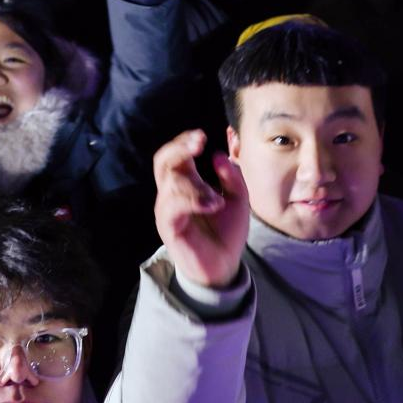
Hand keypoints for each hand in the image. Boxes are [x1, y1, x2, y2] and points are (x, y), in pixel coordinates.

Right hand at [155, 129, 248, 289]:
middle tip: (198, 143)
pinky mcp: (169, 226)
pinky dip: (193, 200)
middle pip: (163, 161)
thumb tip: (217, 154)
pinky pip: (173, 205)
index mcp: (186, 182)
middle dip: (180, 148)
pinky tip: (213, 205)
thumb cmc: (227, 232)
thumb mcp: (238, 198)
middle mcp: (172, 193)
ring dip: (195, 184)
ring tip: (217, 199)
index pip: (174, 154)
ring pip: (170, 182)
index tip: (202, 136)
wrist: (224, 266)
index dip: (184, 141)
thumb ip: (232, 175)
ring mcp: (168, 210)